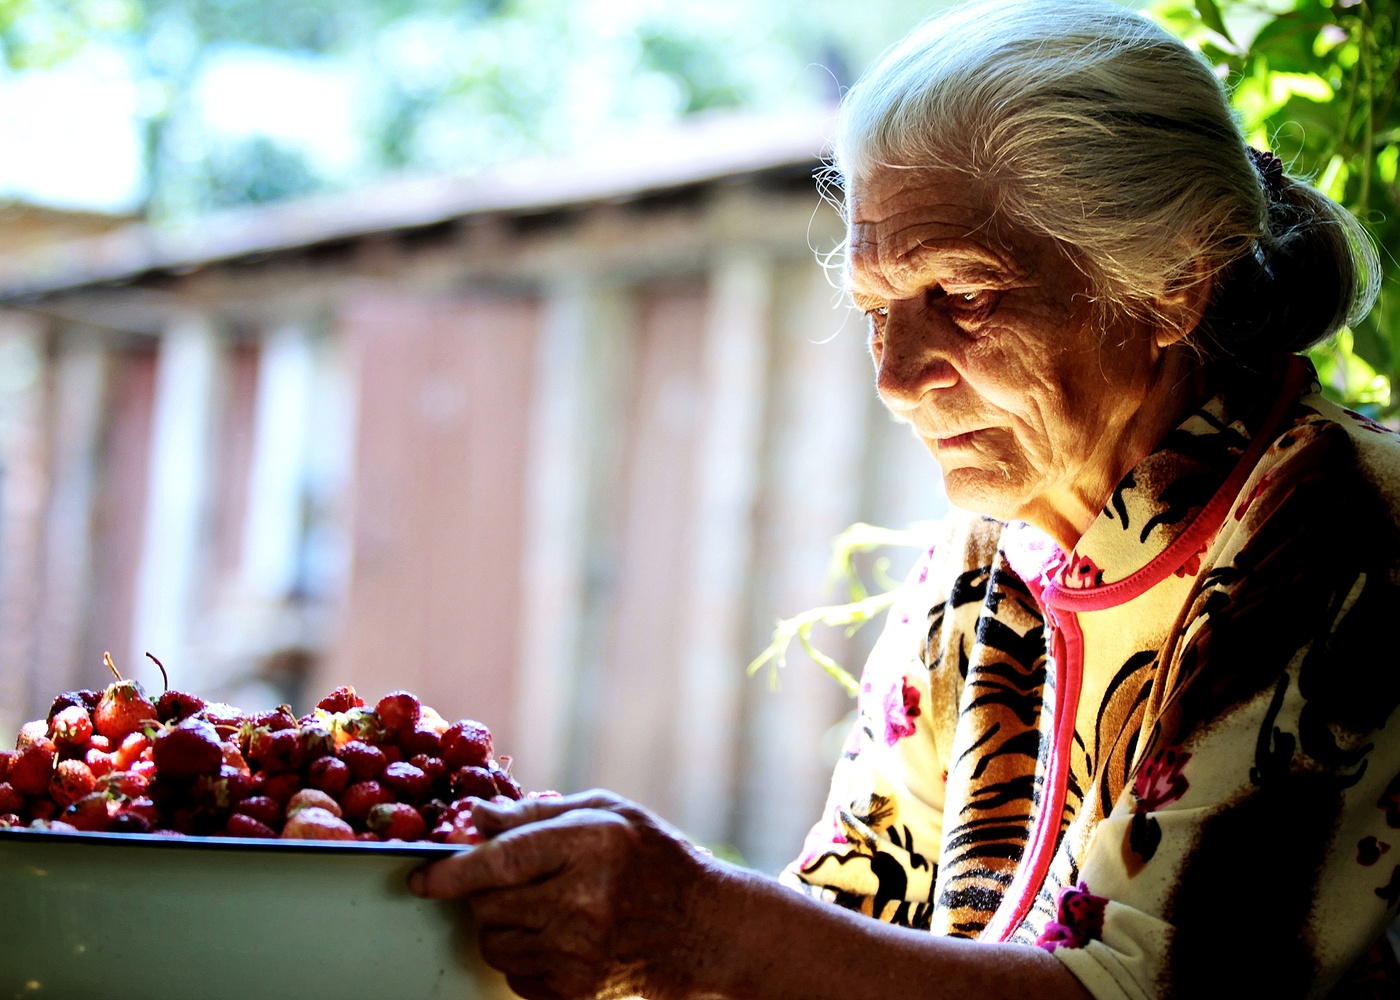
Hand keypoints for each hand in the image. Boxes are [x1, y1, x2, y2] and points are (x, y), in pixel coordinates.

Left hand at [410, 790, 716, 999]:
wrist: (705, 928)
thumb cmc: (655, 858)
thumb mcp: (606, 812)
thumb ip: (537, 812)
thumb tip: (476, 817)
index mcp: (591, 845)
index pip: (500, 860)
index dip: (451, 870)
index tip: (421, 877)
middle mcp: (583, 902)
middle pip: (488, 905)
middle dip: (485, 892)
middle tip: (511, 881)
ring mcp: (581, 952)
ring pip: (494, 944)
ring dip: (501, 926)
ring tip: (539, 908)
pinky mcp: (578, 990)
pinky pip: (515, 976)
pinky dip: (522, 957)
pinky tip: (555, 937)